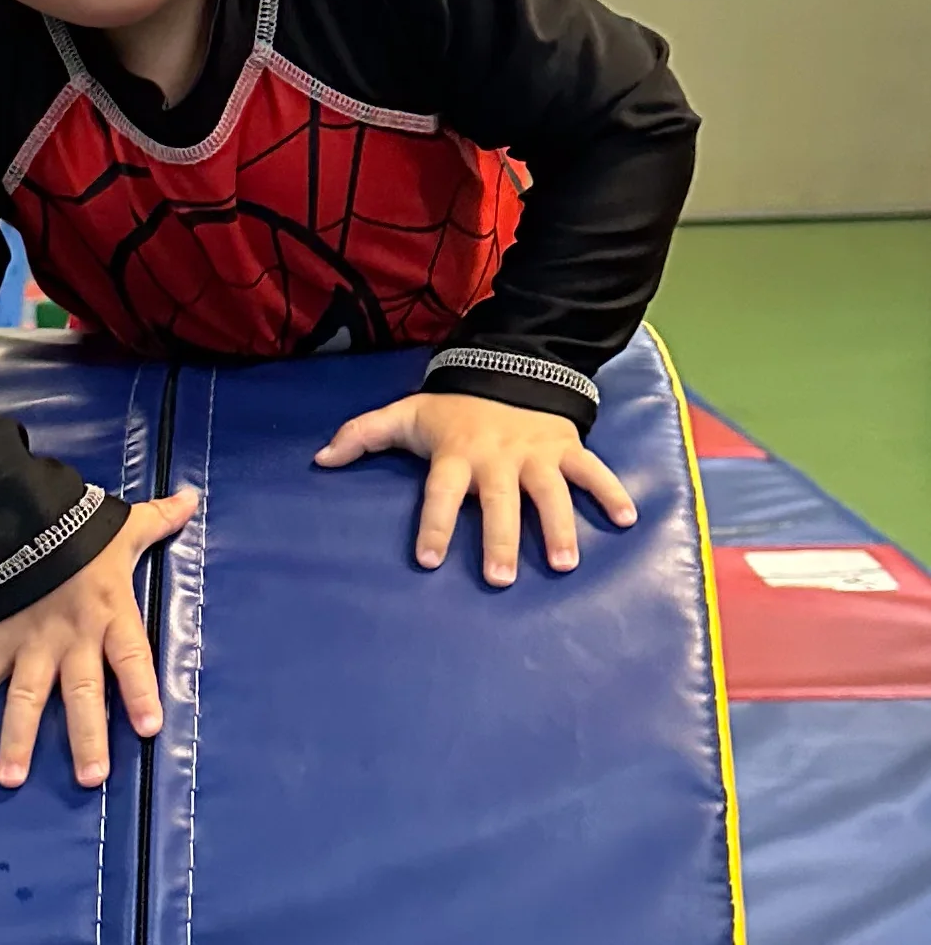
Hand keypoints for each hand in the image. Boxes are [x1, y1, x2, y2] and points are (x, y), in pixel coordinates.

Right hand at [0, 490, 198, 788]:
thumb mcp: (124, 525)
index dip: (140, 691)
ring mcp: (30, 642)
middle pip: (81, 692)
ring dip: (18, 737)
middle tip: (91, 778)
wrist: (19, 512)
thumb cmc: (79, 527)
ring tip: (11, 779)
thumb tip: (192, 499)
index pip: (131, 658)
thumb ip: (160, 520)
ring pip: (26, 696)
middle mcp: (71, 637)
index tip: (148, 728)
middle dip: (85, 736)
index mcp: (110, 613)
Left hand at [315, 392, 635, 585]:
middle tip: (499, 578)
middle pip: (499, 501)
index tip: (428, 560)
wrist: (508, 366)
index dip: (433, 524)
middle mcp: (497, 458)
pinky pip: (592, 471)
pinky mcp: (567, 448)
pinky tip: (626, 520)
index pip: (440, 493)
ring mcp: (536, 454)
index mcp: (455, 454)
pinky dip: (611, 492)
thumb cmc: (451, 408)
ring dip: (559, 526)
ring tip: (564, 563)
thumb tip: (319, 459)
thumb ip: (362, 435)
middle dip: (500, 538)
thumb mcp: (405, 415)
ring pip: (550, 492)